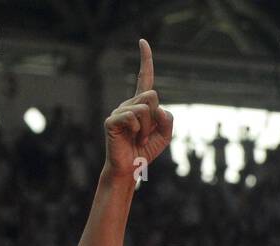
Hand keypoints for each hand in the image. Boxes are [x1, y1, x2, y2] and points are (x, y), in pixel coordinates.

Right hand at [103, 39, 173, 183]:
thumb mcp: (165, 135)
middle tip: (147, 134)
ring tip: (140, 138)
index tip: (143, 42)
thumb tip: (158, 108)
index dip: (145, 60)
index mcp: (140, 105)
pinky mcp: (111, 121)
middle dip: (156, 117)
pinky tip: (132, 137)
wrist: (130, 169)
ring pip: (145, 108)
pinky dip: (138, 130)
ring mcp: (118, 111)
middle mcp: (128, 104)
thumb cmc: (145, 151)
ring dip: (148, 128)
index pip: (143, 78)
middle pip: (152, 95)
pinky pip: (133, 117)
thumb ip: (168, 119)